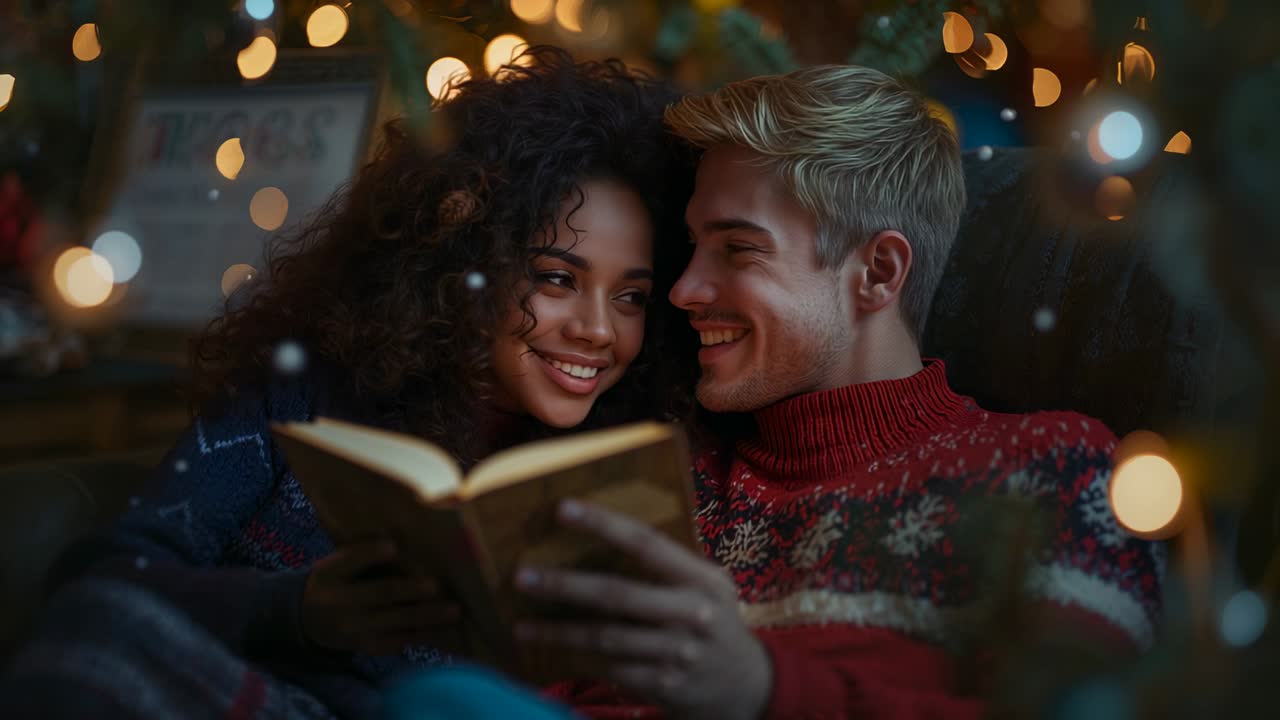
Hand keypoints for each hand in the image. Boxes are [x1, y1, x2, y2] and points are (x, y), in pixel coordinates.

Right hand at [301, 539, 459, 654]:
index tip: (393, 546)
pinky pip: (398, 641)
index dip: (371, 554)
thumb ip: (362, 553)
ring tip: (453, 611)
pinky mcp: (366, 646)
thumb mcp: (337, 564)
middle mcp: (340, 602)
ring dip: (427, 616)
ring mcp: (353, 629)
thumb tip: (404, 540)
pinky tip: (446, 630)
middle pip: (379, 594)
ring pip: (395, 621)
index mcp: (331, 574)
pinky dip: (424, 635)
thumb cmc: (336, 581)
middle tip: (436, 586)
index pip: (351, 561)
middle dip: (409, 591)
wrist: (306, 620)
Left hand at [513, 501, 771, 719]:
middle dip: (565, 586)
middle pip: (617, 595)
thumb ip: (671, 565)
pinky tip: (556, 652)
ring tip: (522, 625)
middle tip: (523, 578)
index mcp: (702, 579)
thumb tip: (608, 533)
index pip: (647, 543)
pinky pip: (611, 669)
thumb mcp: (710, 586)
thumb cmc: (717, 621)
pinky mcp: (664, 685)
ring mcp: (678, 653)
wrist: (748, 685)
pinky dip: (581, 659)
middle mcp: (692, 614)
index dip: (604, 524)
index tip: (563, 510)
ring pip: (606, 638)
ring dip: (559, 632)